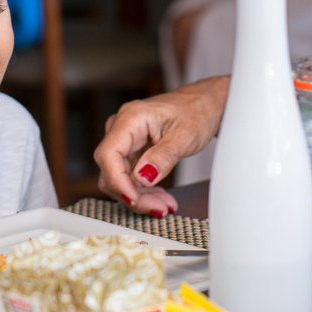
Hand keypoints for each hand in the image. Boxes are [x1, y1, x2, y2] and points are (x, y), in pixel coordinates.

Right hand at [93, 77, 227, 214]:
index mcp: (131, 118)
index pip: (109, 153)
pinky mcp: (131, 152)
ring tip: (164, 204)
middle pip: (112, 170)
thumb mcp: (185, 136)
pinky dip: (143, 191)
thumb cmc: (195, 111)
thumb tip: (143, 177)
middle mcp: (121, 128)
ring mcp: (125, 141)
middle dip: (132, 194)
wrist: (203, 104)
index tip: (134, 197)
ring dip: (139, 196)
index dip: (117, 180)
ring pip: (119, 178)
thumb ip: (163, 157)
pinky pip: (129, 177)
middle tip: (158, 207)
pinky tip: (160, 196)